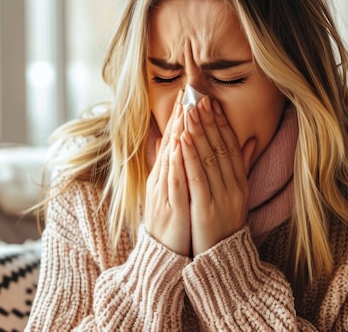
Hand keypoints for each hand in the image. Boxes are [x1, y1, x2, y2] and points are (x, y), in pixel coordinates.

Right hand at [145, 92, 190, 255]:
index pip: (172, 141)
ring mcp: (164, 191)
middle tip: (185, 94)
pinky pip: (173, 180)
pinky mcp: (170, 205)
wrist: (163, 253)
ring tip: (183, 112)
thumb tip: (177, 148)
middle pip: (170, 144)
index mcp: (165, 175)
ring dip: (177, 134)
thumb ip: (175, 170)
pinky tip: (179, 146)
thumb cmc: (172, 221)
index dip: (178, 119)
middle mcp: (161, 180)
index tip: (185, 96)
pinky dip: (175, 162)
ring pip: (170, 157)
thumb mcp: (174, 192)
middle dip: (178, 119)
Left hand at [181, 97, 255, 255]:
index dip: (221, 123)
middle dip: (208, 121)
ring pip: (209, 158)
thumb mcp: (236, 194)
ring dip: (199, 132)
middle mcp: (234, 187)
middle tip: (198, 98)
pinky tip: (183, 139)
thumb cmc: (224, 223)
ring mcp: (222, 198)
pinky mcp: (206, 209)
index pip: (231, 146)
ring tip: (189, 111)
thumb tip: (251, 140)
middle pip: (220, 148)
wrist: (222, 259)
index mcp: (240, 182)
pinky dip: (190, 156)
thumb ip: (241, 167)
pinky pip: (197, 177)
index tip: (211, 103)